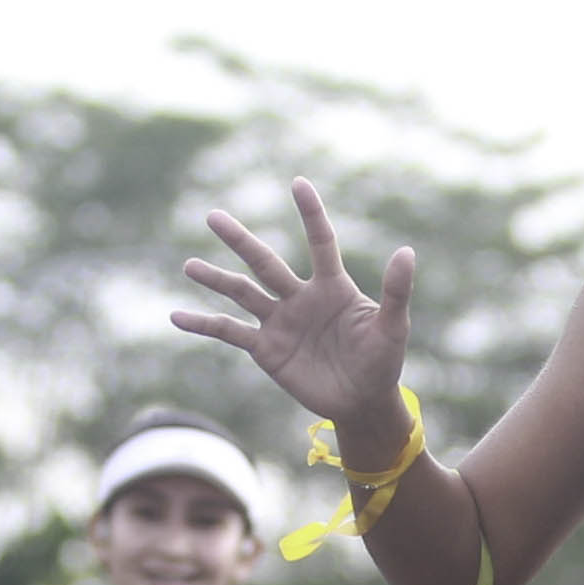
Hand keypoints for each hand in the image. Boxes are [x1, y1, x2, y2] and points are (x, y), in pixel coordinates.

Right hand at [175, 176, 417, 438]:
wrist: (362, 402)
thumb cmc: (383, 362)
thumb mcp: (393, 327)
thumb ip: (397, 291)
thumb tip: (407, 251)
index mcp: (332, 286)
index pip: (320, 242)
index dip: (310, 214)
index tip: (298, 182)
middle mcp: (300, 297)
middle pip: (265, 262)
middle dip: (240, 240)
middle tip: (213, 216)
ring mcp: (280, 322)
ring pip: (242, 293)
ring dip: (215, 280)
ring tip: (188, 264)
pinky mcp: (266, 348)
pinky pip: (230, 332)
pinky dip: (204, 324)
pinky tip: (177, 316)